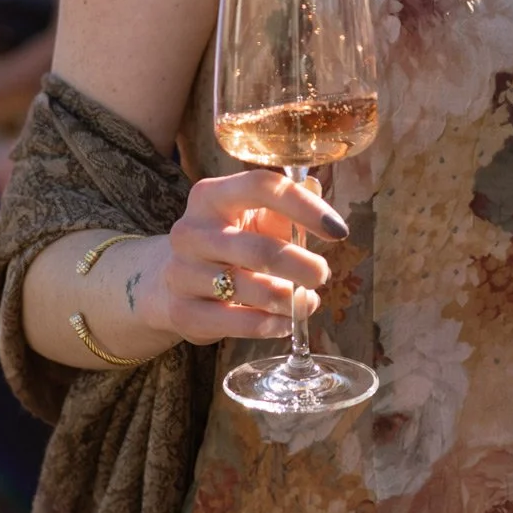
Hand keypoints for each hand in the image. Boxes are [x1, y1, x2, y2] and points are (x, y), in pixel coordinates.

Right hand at [141, 169, 349, 346]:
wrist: (174, 281)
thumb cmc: (231, 243)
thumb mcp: (254, 220)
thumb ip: (287, 211)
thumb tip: (321, 203)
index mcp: (211, 196)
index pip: (261, 187)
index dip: (305, 207)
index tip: (338, 231)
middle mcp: (191, 231)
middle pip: (260, 249)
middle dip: (302, 265)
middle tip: (322, 274)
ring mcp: (182, 273)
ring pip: (251, 289)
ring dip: (290, 299)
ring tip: (307, 301)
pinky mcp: (183, 312)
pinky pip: (239, 322)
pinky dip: (272, 325)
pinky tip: (286, 322)